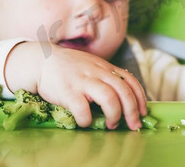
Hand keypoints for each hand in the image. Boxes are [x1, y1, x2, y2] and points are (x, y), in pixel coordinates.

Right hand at [5, 42, 146, 129]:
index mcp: (104, 67)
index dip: (140, 98)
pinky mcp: (68, 91)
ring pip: (109, 98)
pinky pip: (83, 109)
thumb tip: (122, 97)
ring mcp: (83, 81)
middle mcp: (97, 72)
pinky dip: (87, 120)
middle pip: (123, 91)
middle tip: (132, 125)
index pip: (130, 80)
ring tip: (111, 124)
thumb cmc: (68, 67)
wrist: (41, 61)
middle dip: (132, 111)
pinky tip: (86, 121)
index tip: (143, 112)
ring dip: (114, 114)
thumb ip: (105, 77)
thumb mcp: (91, 65)